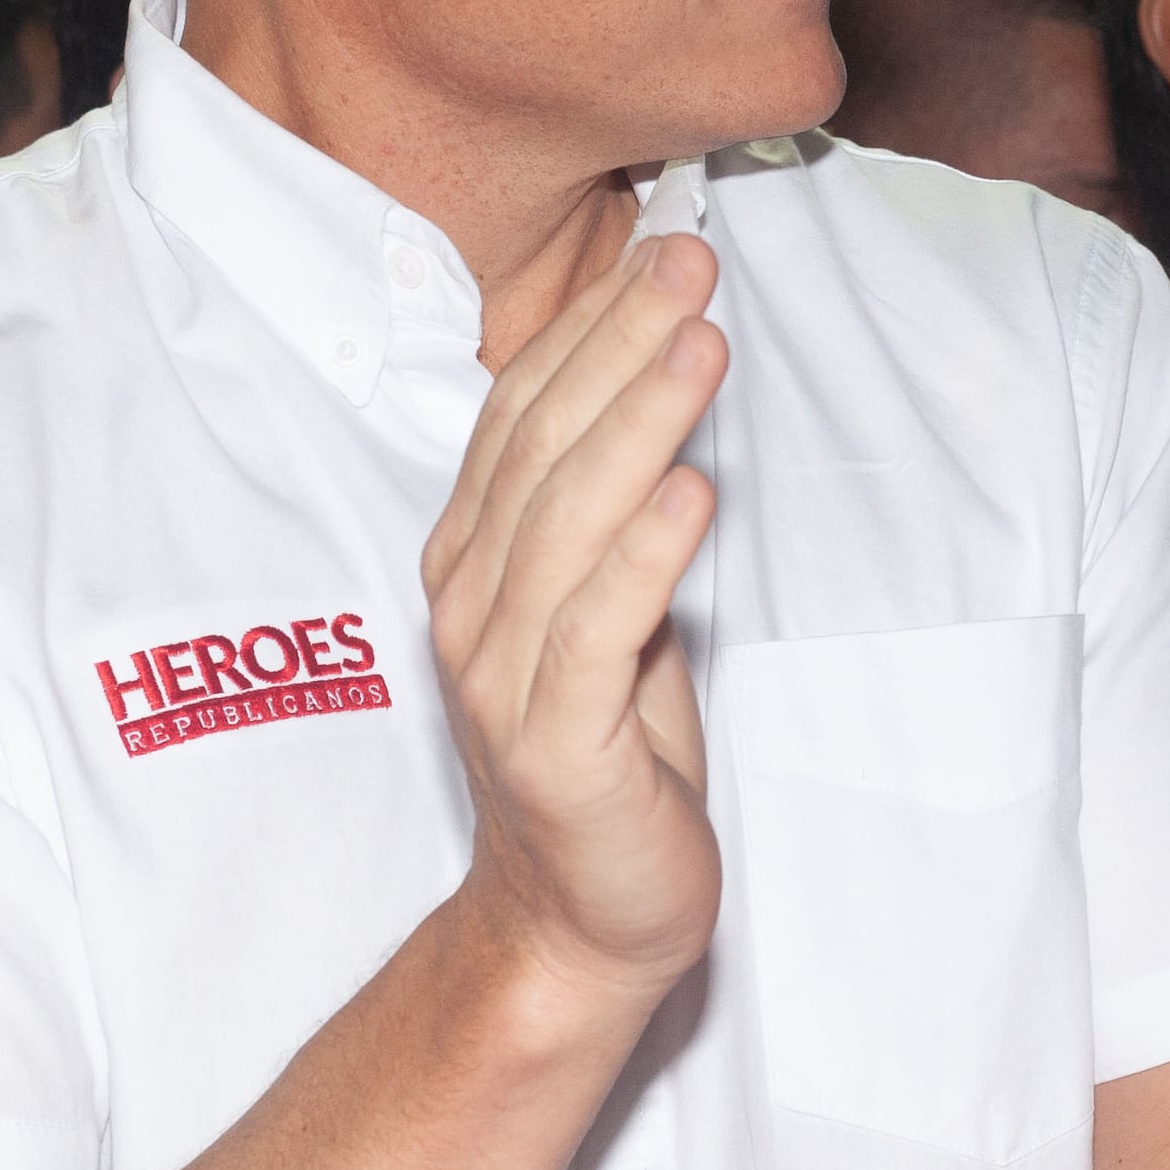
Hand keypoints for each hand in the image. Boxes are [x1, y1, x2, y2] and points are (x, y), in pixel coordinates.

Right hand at [417, 228, 729, 1015]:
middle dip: (618, 343)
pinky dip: (644, 556)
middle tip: (688, 260)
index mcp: (473, 561)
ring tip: (699, 343)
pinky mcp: (556, 746)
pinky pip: (598, 633)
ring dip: (637, 422)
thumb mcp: (609, 608)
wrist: (581, 921)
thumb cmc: (609, 754)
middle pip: (543, 448)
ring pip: (567, 523)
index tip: (657, 248)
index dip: (586, 326)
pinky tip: (693, 491)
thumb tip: (661, 378)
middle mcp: (470, 606)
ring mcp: (501, 676)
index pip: (521, 416)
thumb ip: (613, 512)